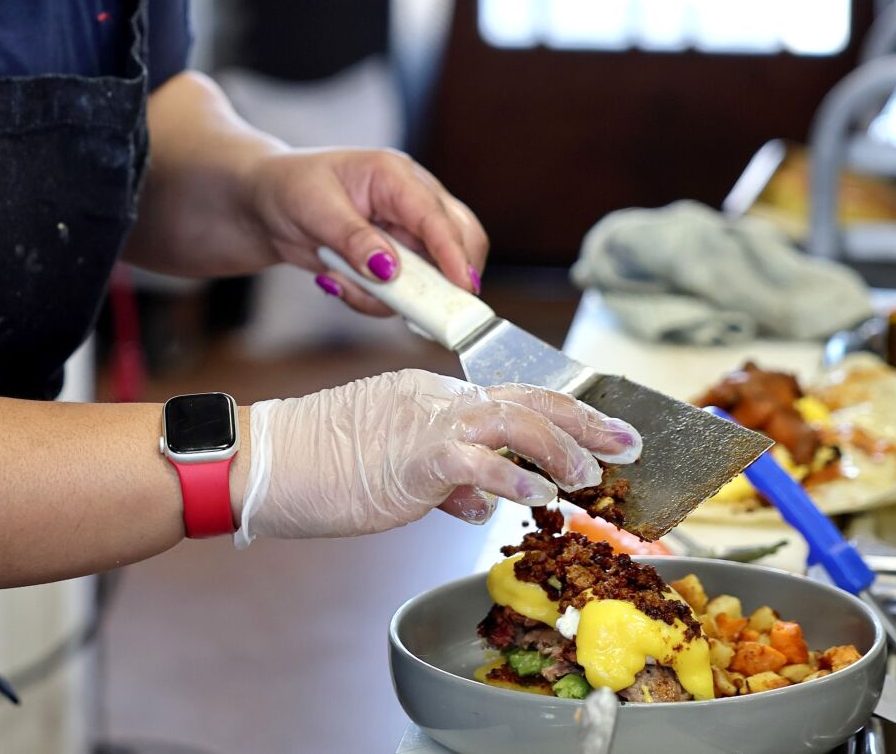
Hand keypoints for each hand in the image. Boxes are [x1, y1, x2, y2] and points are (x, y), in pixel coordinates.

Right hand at [234, 369, 641, 543]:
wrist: (266, 461)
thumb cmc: (316, 468)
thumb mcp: (393, 471)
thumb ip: (444, 479)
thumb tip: (483, 498)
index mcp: (432, 397)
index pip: (511, 398)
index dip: (564, 414)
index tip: (601, 432)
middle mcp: (437, 398)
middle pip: (528, 398)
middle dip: (586, 420)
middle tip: (628, 443)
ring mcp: (427, 421)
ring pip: (515, 420)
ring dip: (563, 448)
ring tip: (591, 476)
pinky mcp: (415, 455)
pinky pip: (480, 461)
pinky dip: (517, 477)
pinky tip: (540, 497)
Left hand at [243, 148, 485, 312]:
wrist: (264, 205)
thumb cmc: (287, 188)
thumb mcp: (314, 208)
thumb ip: (353, 238)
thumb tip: (389, 269)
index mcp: (395, 175)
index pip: (437, 215)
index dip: (453, 252)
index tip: (463, 287)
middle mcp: (409, 202)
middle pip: (459, 240)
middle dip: (446, 279)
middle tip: (421, 310)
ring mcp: (404, 233)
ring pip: (433, 275)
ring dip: (393, 294)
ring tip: (339, 281)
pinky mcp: (394, 260)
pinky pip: (403, 292)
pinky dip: (372, 298)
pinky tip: (336, 281)